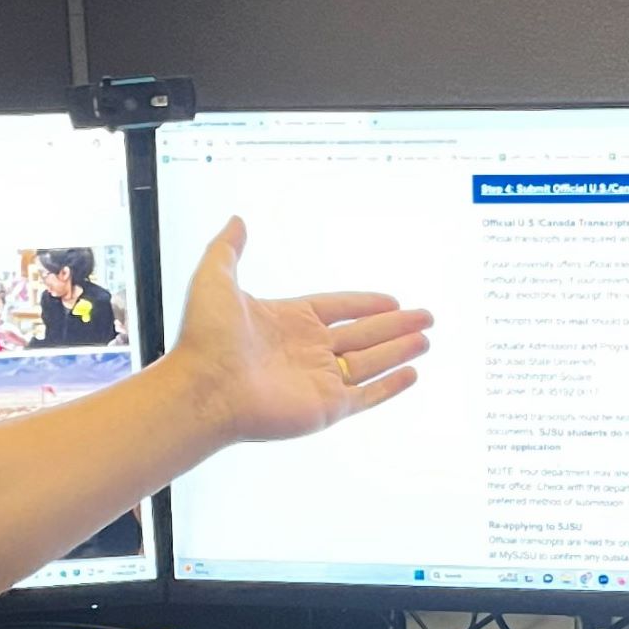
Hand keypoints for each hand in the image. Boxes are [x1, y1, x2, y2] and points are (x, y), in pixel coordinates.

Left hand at [170, 218, 433, 443]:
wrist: (202, 387)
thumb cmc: (204, 337)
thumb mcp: (215, 277)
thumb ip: (229, 248)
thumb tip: (237, 220)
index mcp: (288, 321)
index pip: (338, 309)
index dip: (364, 303)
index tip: (390, 300)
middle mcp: (307, 350)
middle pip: (362, 335)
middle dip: (395, 326)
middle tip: (425, 317)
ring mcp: (319, 380)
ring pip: (370, 363)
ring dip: (400, 350)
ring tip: (426, 339)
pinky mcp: (326, 407)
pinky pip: (367, 395)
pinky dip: (391, 386)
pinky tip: (412, 374)